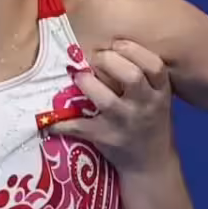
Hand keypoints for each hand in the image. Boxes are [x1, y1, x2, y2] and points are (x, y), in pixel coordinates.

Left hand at [49, 39, 174, 173]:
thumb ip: (142, 78)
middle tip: (94, 58)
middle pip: (131, 76)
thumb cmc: (150, 123)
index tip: (116, 43)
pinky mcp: (105, 137)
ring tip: (78, 77)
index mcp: (160, 93)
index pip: (154, 66)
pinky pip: (78, 127)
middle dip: (109, 61)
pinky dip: (60, 123)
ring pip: (105, 99)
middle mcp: (145, 106)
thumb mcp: (157, 99)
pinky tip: (47, 120)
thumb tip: (108, 48)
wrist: (152, 164)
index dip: (133, 50)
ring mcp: (125, 122)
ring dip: (87, 84)